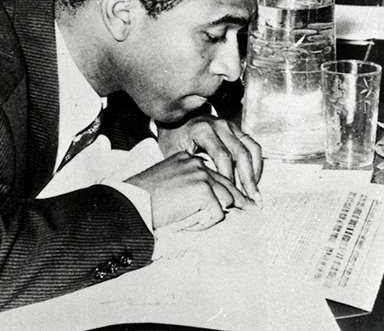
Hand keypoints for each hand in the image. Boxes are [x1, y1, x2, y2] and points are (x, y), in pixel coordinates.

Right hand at [125, 151, 250, 229]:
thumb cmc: (142, 199)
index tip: (238, 199)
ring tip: (200, 222)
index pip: (215, 174)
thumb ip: (188, 185)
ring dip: (216, 214)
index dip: (226, 189)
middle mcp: (196, 163)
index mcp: (187, 159)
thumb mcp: (167, 184)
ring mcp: (201, 175)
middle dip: (239, 198)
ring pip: (227, 198)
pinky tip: (191, 224)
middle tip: (252, 207)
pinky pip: (218, 213)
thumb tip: (210, 201)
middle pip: (227, 183)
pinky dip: (207, 223)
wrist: (131, 204)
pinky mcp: (202, 191)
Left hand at [157, 115, 262, 204]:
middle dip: (247, 179)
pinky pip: (252, 145)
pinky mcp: (236, 129)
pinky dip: (256, 162)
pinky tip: (254, 179)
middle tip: (251, 200)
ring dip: (255, 172)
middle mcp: (220, 126)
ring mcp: (230, 126)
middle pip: (240, 154)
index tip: (230, 196)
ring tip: (255, 193)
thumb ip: (191, 169)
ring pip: (250, 149)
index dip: (228, 177)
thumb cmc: (174, 138)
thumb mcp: (175, 153)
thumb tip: (204, 193)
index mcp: (203, 131)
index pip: (222, 156)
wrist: (177, 118)